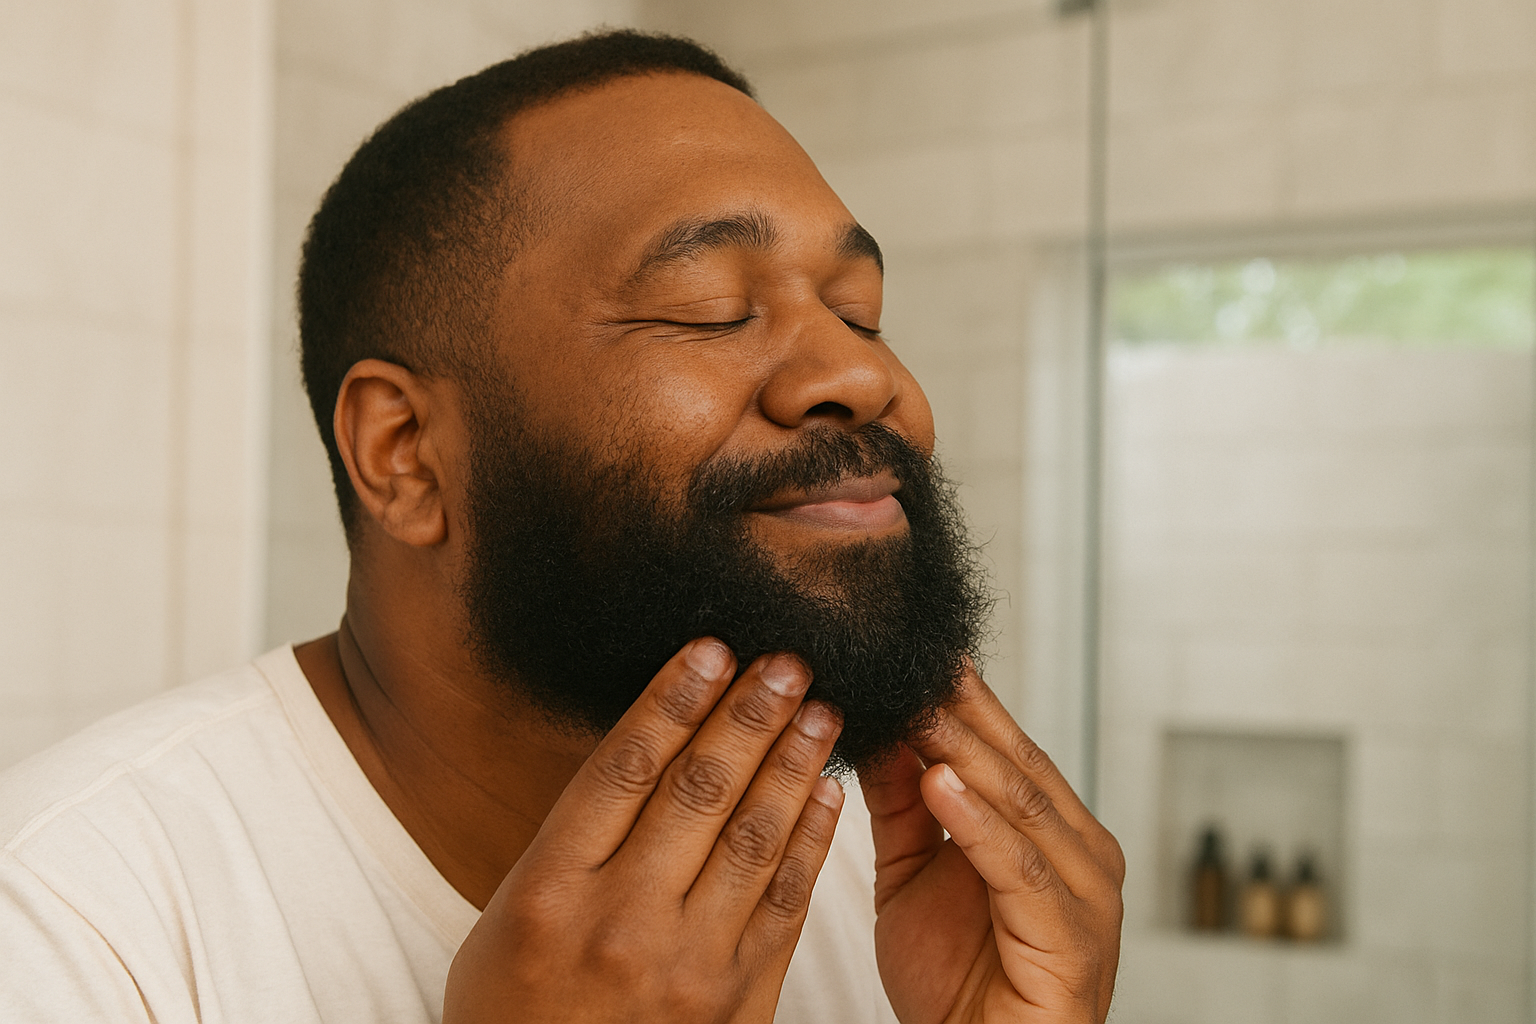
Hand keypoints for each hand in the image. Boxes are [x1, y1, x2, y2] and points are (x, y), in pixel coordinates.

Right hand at [444, 639, 844, 1023]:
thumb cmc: (518, 1012)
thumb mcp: (508, 918)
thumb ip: (575, 839)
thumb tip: (649, 746)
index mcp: (550, 890)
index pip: (624, 769)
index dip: (673, 700)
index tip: (712, 648)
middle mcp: (620, 920)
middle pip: (696, 790)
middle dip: (748, 715)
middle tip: (788, 659)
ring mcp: (686, 962)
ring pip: (752, 837)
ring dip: (793, 763)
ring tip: (820, 710)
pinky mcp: (739, 998)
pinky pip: (785, 902)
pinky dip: (812, 840)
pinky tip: (829, 790)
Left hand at [861, 662, 1123, 1023]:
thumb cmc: (953, 979)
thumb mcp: (912, 873)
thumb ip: (903, 804)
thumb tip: (880, 728)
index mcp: (1054, 833)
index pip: (1009, 749)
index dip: (965, 700)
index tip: (918, 653)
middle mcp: (1082, 854)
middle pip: (1020, 767)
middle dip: (963, 715)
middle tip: (910, 667)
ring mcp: (1086, 896)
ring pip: (1023, 807)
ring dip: (967, 755)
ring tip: (919, 711)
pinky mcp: (1071, 939)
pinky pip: (1019, 870)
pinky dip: (980, 825)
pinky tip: (941, 784)